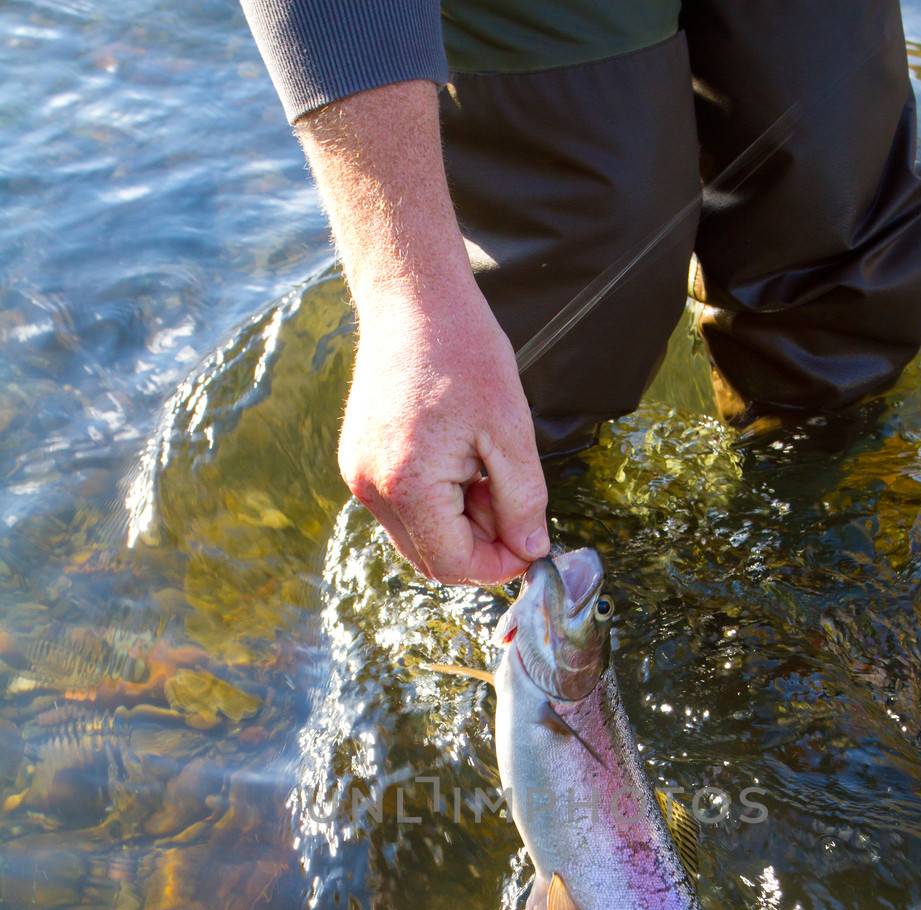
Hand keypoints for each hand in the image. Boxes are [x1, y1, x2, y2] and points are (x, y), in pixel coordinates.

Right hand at [340, 281, 548, 584]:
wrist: (412, 300)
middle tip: (510, 499)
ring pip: (418, 536)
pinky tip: (459, 460)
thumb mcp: (511, 432)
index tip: (530, 545)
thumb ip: (523, 502)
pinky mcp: (357, 462)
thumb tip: (530, 551)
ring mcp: (358, 476)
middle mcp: (372, 489)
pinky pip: (403, 508)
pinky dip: (437, 502)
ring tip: (483, 469)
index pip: (454, 563)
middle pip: (432, 558)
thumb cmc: (465, 353)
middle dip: (479, 545)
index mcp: (408, 484)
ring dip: (459, 523)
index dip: (498, 566)